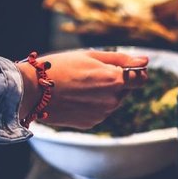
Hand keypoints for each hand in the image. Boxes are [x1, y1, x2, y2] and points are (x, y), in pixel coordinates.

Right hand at [17, 50, 147, 128]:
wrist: (32, 91)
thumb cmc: (60, 67)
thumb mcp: (90, 55)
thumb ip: (121, 59)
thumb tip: (145, 60)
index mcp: (115, 81)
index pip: (141, 78)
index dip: (136, 72)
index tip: (126, 68)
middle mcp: (112, 100)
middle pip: (124, 90)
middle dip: (114, 82)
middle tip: (88, 74)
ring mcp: (102, 114)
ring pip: (112, 102)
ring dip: (102, 94)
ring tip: (78, 86)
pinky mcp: (91, 123)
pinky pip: (99, 112)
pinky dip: (92, 105)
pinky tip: (74, 98)